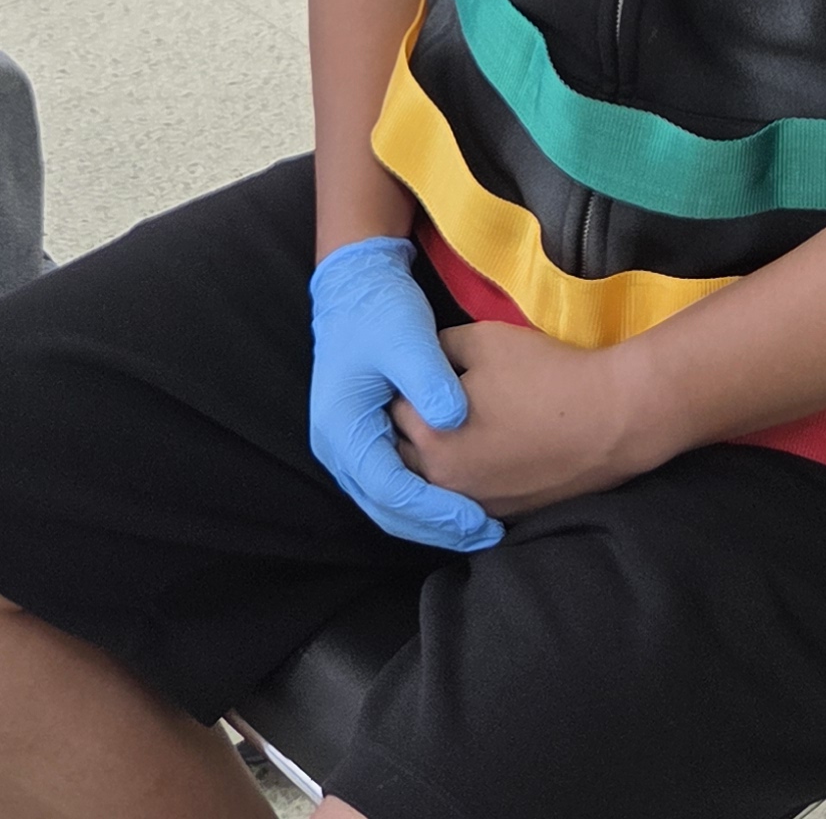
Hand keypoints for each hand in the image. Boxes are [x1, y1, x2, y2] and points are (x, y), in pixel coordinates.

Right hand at [306, 237, 501, 550]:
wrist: (356, 288)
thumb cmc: (380, 311)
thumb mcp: (406, 338)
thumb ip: (427, 379)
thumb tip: (452, 419)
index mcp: (343, 427)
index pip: (389, 487)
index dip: (434, 508)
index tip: (475, 519)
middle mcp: (339, 447)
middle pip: (386, 507)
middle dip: (436, 527)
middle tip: (486, 535)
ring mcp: (349, 448)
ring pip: (388, 504)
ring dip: (430, 521)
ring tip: (479, 529)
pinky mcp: (365, 442)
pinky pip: (392, 486)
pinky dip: (423, 502)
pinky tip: (459, 505)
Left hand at [396, 321, 662, 517]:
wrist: (612, 420)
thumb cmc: (546, 375)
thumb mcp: (483, 340)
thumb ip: (437, 346)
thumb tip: (420, 356)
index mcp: (431, 439)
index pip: (391, 409)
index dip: (400, 383)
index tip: (411, 369)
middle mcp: (442, 483)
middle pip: (402, 452)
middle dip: (408, 424)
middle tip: (424, 395)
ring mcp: (473, 504)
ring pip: (429, 481)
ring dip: (430, 454)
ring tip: (449, 422)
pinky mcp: (501, 514)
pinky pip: (462, 496)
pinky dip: (461, 475)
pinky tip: (479, 448)